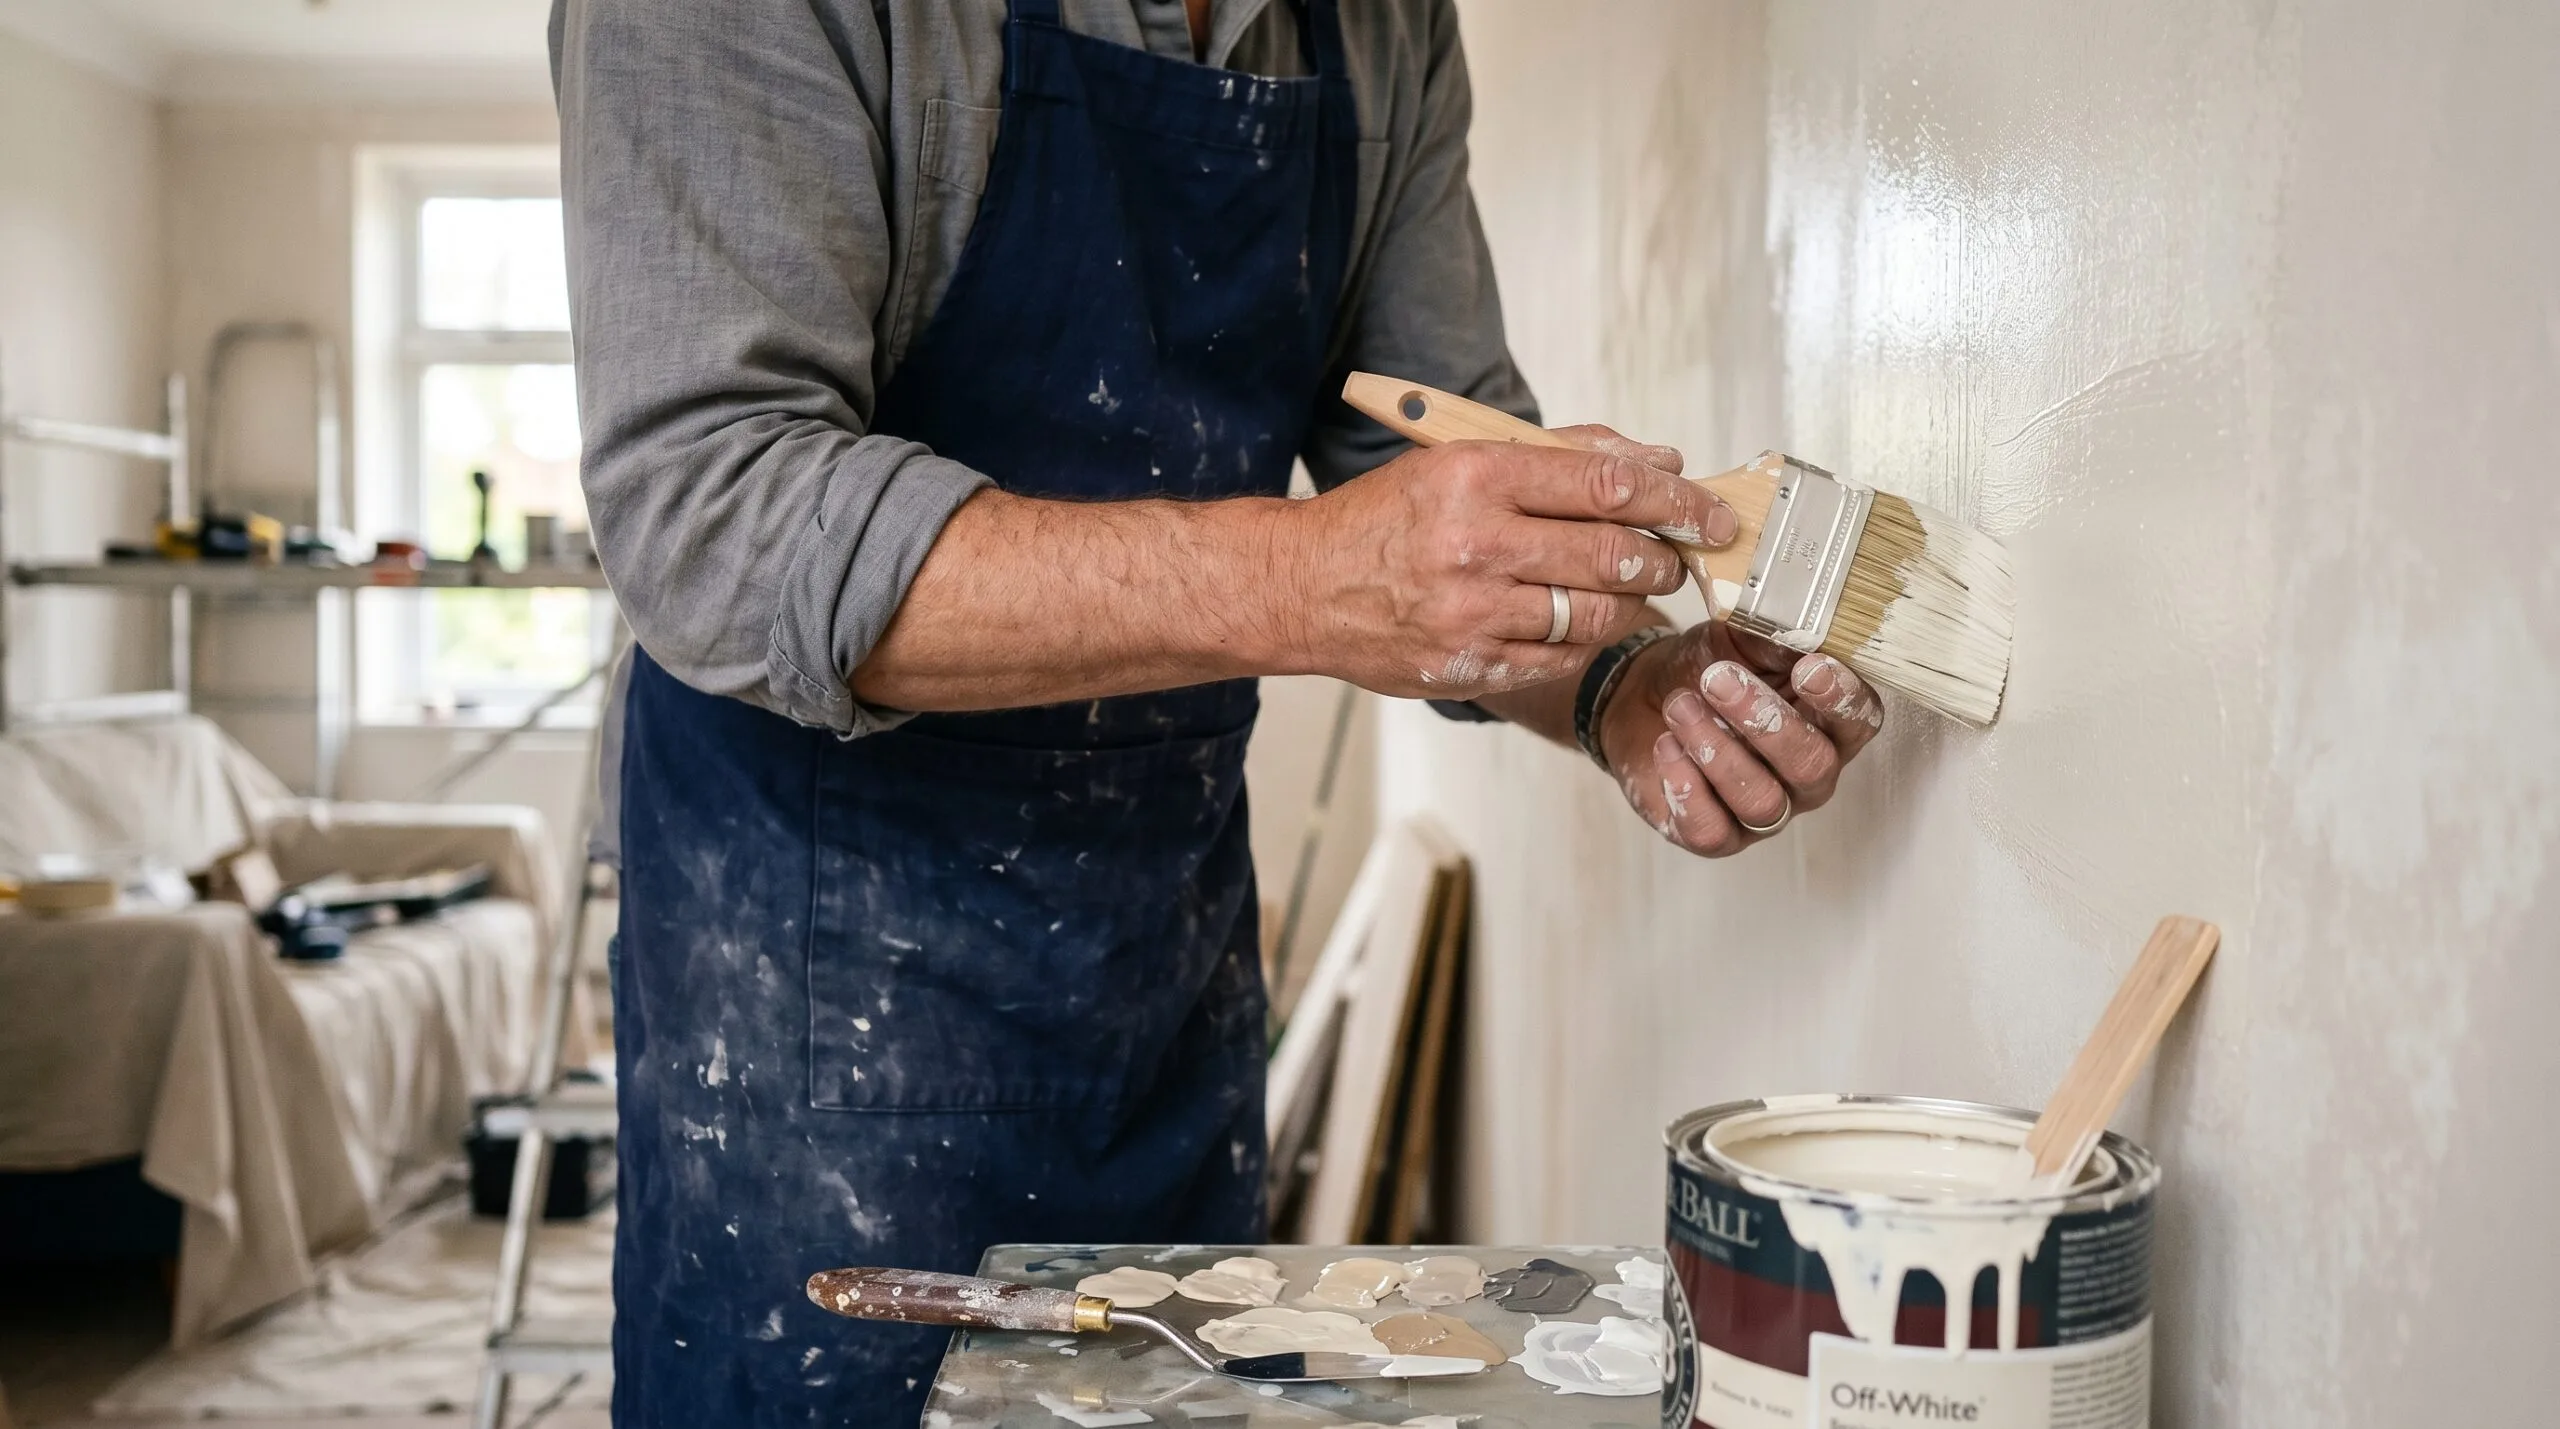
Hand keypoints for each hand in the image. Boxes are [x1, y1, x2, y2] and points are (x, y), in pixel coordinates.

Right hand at [1280, 427, 1738, 698]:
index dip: (1674, 501)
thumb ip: (1561, 455)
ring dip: (1631, 603)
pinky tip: (1584, 621)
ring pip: (1595, 613)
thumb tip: (1656, 464)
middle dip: (1662, 558)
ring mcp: (1472, 612)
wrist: (1304, 587)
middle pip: (1612, 554)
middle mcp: (1475, 543)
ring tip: (1632, 589)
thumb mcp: (1459, 459)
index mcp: (1476, 476)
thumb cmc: (1387, 519)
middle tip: (1676, 556)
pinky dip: (1588, 640)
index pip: (1605, 486)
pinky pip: (1561, 657)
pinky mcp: (1469, 666)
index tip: (1708, 512)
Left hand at [1598, 625, 1884, 856]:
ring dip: (1718, 750)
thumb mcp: (1739, 636)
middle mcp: (1808, 773)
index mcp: (1829, 722)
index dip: (1840, 699)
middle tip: (1718, 679)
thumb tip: (1793, 617)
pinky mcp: (1718, 835)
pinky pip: (1713, 831)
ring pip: (1762, 800)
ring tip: (1680, 705)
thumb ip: (1773, 633)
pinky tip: (1666, 747)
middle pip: (1811, 765)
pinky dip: (1687, 791)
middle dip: (1766, 722)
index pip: (1859, 721)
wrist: (1645, 697)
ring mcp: (1767, 810)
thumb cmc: (1709, 667)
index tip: (1809, 667)